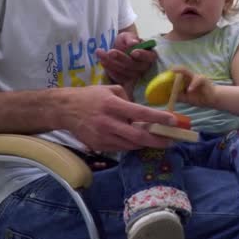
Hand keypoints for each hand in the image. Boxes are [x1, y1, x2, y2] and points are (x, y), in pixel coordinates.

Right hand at [58, 85, 176, 151]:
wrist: (65, 109)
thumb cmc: (91, 96)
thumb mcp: (110, 89)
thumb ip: (128, 99)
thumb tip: (144, 112)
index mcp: (112, 105)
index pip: (140, 113)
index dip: (158, 118)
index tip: (172, 121)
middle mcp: (108, 122)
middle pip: (138, 136)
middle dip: (158, 140)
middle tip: (171, 140)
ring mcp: (103, 136)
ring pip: (131, 145)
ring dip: (146, 144)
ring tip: (158, 140)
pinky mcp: (99, 146)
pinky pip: (121, 148)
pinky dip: (132, 145)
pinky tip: (139, 141)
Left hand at [95, 32, 156, 89]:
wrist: (118, 48)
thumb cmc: (126, 41)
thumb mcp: (128, 36)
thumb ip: (131, 39)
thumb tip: (133, 43)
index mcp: (149, 55)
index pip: (149, 57)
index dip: (142, 55)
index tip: (133, 52)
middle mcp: (144, 67)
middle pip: (134, 66)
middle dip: (121, 58)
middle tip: (110, 52)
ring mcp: (135, 75)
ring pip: (124, 71)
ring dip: (111, 63)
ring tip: (100, 53)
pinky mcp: (126, 80)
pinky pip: (118, 77)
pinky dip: (109, 69)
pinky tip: (102, 61)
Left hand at [172, 67, 217, 107]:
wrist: (212, 100)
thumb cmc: (199, 98)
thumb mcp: (187, 98)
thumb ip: (178, 96)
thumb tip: (168, 96)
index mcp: (186, 80)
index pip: (178, 74)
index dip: (171, 74)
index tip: (163, 77)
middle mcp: (191, 77)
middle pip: (182, 70)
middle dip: (175, 69)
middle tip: (168, 70)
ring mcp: (197, 77)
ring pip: (188, 72)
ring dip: (180, 72)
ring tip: (173, 71)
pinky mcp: (203, 79)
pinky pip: (197, 80)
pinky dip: (192, 85)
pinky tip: (189, 90)